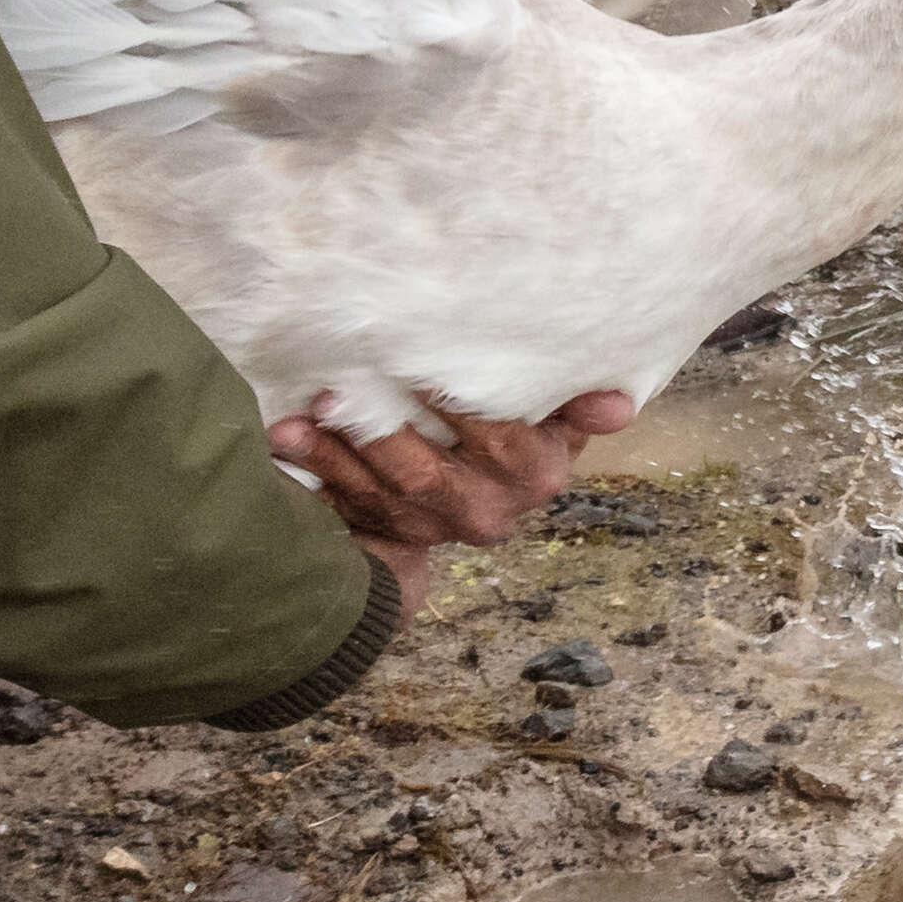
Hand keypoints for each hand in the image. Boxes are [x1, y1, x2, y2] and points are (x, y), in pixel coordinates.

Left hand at [271, 386, 631, 559]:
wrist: (479, 490)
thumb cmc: (520, 430)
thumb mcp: (558, 417)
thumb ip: (578, 403)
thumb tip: (618, 404)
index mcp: (534, 475)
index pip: (499, 441)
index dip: (461, 408)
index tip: (421, 369)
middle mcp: (485, 511)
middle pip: (428, 479)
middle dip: (379, 438)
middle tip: (337, 394)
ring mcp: (431, 527)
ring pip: (380, 497)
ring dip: (332, 458)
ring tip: (294, 423)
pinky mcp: (387, 532)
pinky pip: (346, 510)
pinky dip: (312, 477)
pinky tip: (284, 442)